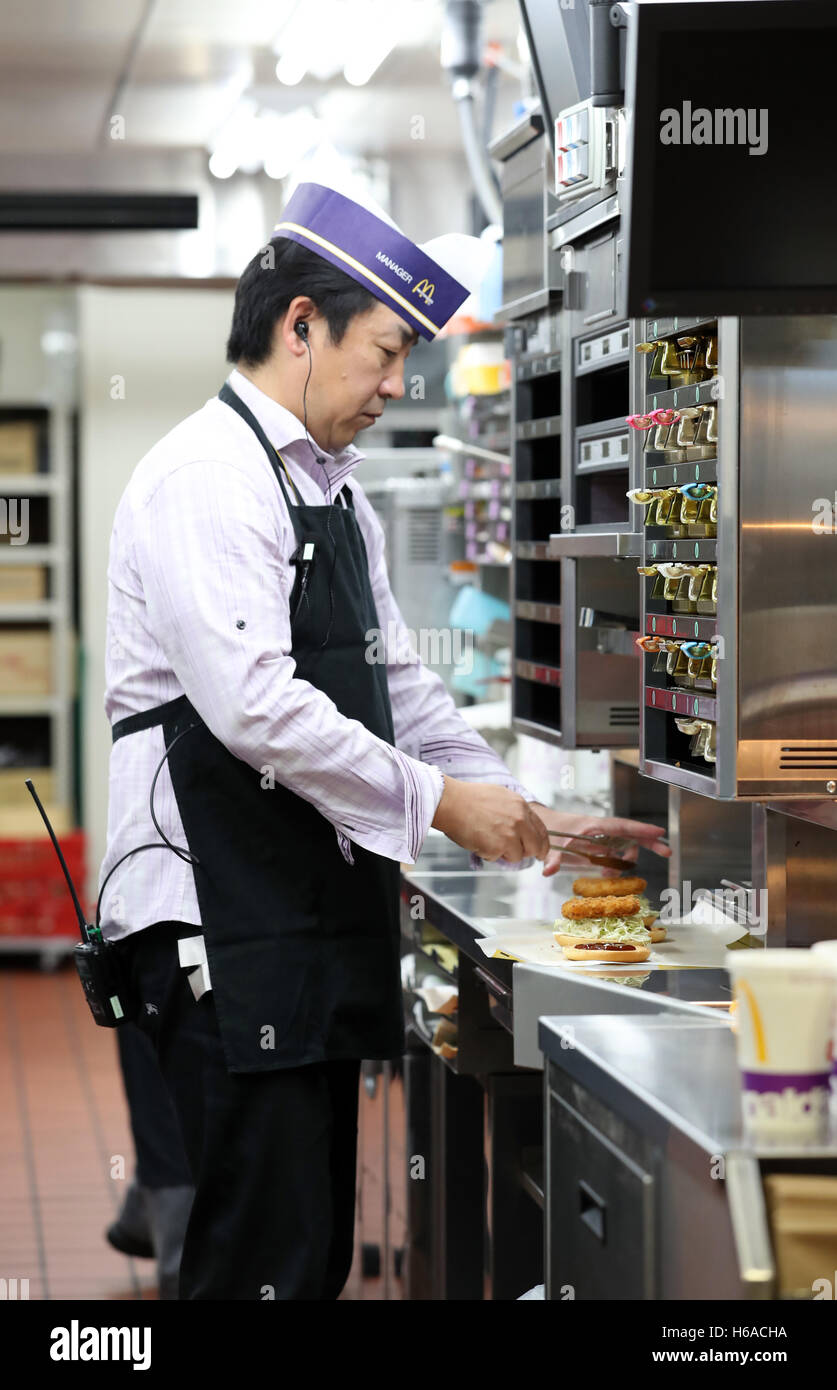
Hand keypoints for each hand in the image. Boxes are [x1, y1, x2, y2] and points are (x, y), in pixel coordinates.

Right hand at [431, 777, 549, 863]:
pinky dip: (488, 854)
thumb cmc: (469, 798)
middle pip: (536, 847)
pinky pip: (498, 858)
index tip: (540, 850)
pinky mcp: (497, 847)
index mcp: (521, 806)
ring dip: (504, 853)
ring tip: (488, 839)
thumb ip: (515, 811)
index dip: (542, 843)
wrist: (451, 802)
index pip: (542, 830)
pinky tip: (478, 840)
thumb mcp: (501, 796)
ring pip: (517, 856)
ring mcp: (510, 834)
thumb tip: (522, 825)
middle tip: (514, 852)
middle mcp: (519, 820)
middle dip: (527, 852)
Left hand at [528, 806, 670, 878]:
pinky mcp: (599, 847)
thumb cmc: (550, 829)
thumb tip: (548, 871)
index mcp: (594, 826)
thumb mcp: (550, 845)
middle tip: (667, 852)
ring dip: (625, 862)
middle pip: (632, 834)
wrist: (542, 827)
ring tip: (609, 876)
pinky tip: (606, 875)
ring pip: (624, 847)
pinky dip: (616, 866)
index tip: (659, 832)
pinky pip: (615, 856)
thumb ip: (551, 858)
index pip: (622, 826)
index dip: (641, 829)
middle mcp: (602, 831)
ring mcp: (602, 839)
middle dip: (650, 841)